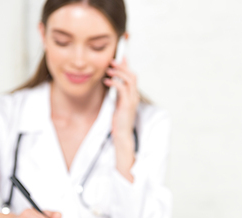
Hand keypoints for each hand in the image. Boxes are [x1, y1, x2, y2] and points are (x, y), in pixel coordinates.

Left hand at [103, 58, 138, 181]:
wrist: (122, 135)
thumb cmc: (119, 122)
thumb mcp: (118, 104)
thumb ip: (118, 94)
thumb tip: (112, 83)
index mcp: (133, 95)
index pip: (132, 76)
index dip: (127, 66)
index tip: (120, 57)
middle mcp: (135, 96)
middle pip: (132, 75)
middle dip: (123, 66)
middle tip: (112, 61)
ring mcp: (132, 100)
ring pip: (129, 80)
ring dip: (118, 72)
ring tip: (108, 70)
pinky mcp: (127, 105)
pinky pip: (122, 89)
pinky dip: (114, 82)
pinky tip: (107, 81)